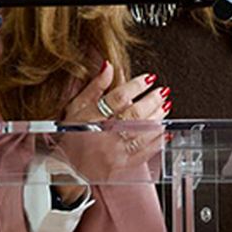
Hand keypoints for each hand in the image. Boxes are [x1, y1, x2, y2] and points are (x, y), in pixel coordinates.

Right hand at [53, 62, 171, 197]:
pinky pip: (145, 152)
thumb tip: (108, 66)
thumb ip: (95, 87)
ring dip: (157, 118)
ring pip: (142, 132)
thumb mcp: (77, 106)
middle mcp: (104, 135)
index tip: (148, 78)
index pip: (118, 98)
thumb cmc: (71, 133)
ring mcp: (115, 152)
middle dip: (151, 100)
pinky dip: (157, 140)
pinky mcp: (123, 165)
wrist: (67, 166)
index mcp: (92, 118)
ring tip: (164, 106)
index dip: (135, 86)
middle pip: (134, 115)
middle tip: (161, 91)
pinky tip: (163, 130)